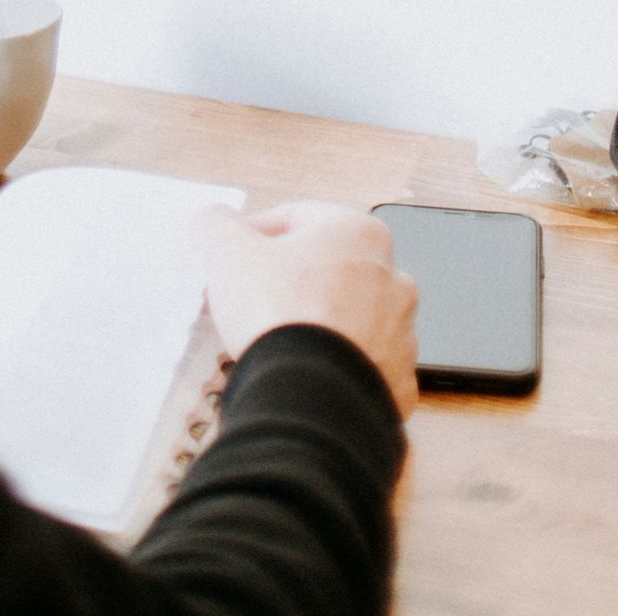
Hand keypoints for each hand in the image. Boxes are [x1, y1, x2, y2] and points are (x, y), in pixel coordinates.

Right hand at [200, 199, 418, 417]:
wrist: (314, 399)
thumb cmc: (278, 312)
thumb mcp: (228, 249)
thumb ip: (218, 223)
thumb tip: (216, 221)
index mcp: (359, 233)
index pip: (297, 218)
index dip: (255, 236)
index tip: (232, 259)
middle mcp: (393, 279)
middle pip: (327, 269)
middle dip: (288, 281)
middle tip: (250, 301)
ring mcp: (401, 336)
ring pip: (348, 319)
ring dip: (316, 323)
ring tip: (276, 343)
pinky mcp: (399, 384)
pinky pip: (360, 366)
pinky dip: (335, 367)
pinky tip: (305, 373)